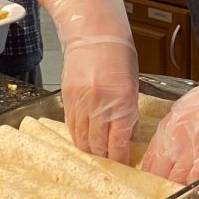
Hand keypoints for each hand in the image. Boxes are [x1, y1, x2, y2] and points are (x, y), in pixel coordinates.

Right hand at [51, 0, 138, 162]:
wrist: (94, 33)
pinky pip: (70, 125)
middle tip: (109, 163)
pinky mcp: (67, 97)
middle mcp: (100, 105)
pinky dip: (77, 136)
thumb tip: (124, 138)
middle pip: (98, 145)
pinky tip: (83, 140)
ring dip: (89, 150)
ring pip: (81, 138)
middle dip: (104, 158)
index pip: (118, 143)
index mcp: (122, 102)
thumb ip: (127, 113)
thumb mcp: (132, 86)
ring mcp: (81, 102)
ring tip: (95, 155)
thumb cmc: (119, 56)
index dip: (120, 158)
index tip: (123, 165)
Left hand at [142, 45, 198, 183]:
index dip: (151, 167)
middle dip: (160, 181)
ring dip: (176, 187)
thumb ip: (179, 124)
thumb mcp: (190, 105)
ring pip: (175, 178)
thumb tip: (175, 137)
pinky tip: (195, 193)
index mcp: (170, 123)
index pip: (152, 152)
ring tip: (177, 195)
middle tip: (161, 190)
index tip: (151, 175)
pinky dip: (194, 188)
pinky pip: (194, 181)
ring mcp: (191, 151)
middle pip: (160, 168)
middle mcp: (176, 138)